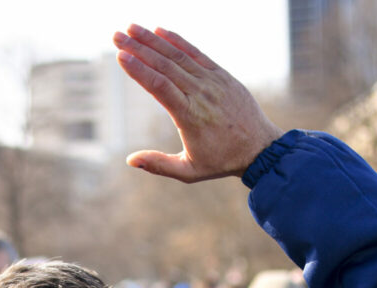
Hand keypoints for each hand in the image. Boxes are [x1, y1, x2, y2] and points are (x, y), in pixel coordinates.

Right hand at [113, 24, 282, 182]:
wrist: (260, 147)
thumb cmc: (222, 161)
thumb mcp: (189, 172)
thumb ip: (159, 165)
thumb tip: (130, 160)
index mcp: (190, 116)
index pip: (160, 86)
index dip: (140, 70)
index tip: (121, 56)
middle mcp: (201, 94)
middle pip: (165, 66)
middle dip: (139, 48)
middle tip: (117, 35)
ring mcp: (213, 81)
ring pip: (178, 56)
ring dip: (153, 40)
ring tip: (131, 27)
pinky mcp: (221, 75)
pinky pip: (196, 54)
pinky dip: (178, 41)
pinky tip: (160, 30)